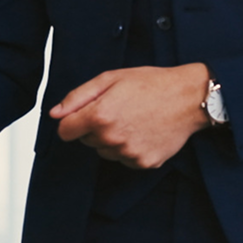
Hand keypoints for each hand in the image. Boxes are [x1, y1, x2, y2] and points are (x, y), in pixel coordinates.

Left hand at [49, 63, 210, 168]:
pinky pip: (124, 159)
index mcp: (100, 116)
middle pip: (86, 141)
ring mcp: (129, 154)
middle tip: (116, 108)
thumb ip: (77, 97)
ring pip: (105, 151)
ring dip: (111, 138)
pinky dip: (129, 147)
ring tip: (131, 118)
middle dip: (94, 126)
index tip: (82, 114)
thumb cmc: (149, 83)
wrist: (186, 98)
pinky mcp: (144, 163)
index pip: (65, 131)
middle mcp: (112, 139)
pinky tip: (142, 130)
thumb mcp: (109, 79)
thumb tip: (55, 113)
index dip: (71, 120)